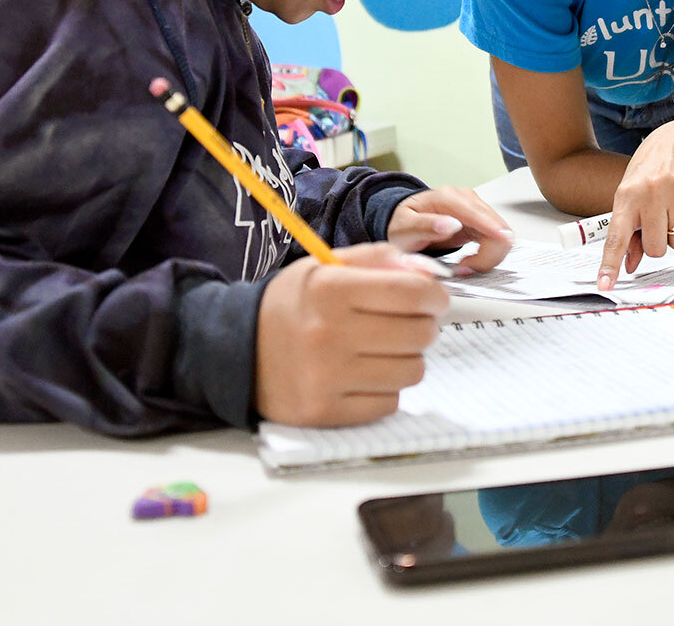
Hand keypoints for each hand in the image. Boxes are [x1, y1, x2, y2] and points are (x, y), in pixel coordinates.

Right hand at [256, 243, 448, 425]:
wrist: (237, 350)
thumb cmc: (293, 305)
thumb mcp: (327, 267)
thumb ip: (380, 260)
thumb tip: (430, 274)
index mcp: (330, 290)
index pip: (413, 293)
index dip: (435, 295)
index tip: (433, 299)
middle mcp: (328, 334)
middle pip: (419, 334)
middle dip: (423, 326)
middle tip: (407, 324)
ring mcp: (326, 378)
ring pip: (412, 372)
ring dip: (407, 359)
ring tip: (383, 350)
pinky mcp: (325, 413)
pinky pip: (389, 403)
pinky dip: (384, 389)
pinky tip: (363, 375)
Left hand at [388, 186, 513, 272]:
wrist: (404, 221)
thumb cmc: (402, 224)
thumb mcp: (404, 229)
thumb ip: (425, 226)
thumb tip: (452, 225)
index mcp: (448, 198)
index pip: (479, 214)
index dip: (493, 232)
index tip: (499, 248)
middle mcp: (466, 199)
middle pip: (497, 227)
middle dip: (487, 254)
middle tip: (463, 268)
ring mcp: (475, 209)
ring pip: (502, 235)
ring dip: (488, 257)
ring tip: (464, 265)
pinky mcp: (480, 221)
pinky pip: (497, 239)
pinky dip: (488, 255)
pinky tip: (470, 260)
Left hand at [598, 120, 673, 290]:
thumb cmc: (651, 172)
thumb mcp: (632, 196)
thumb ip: (629, 232)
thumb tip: (628, 266)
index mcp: (626, 196)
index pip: (616, 238)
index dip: (610, 264)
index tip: (605, 284)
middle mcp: (650, 192)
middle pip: (656, 249)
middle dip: (657, 243)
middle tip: (658, 224)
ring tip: (673, 208)